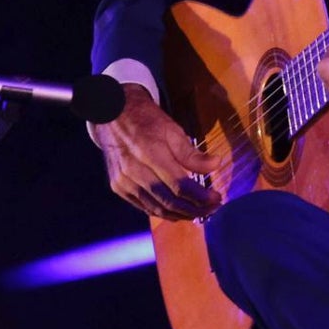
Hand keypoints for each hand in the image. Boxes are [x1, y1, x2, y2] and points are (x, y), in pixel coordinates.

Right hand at [91, 84, 223, 219]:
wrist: (111, 114)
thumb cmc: (146, 119)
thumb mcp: (172, 129)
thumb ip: (192, 153)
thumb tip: (216, 164)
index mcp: (150, 153)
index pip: (180, 185)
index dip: (201, 196)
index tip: (217, 198)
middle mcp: (135, 171)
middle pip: (169, 201)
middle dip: (195, 209)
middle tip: (212, 207)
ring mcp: (124, 182)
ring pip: (157, 208)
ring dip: (181, 214)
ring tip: (199, 212)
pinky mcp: (118, 187)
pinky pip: (144, 207)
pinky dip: (163, 211)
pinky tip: (177, 210)